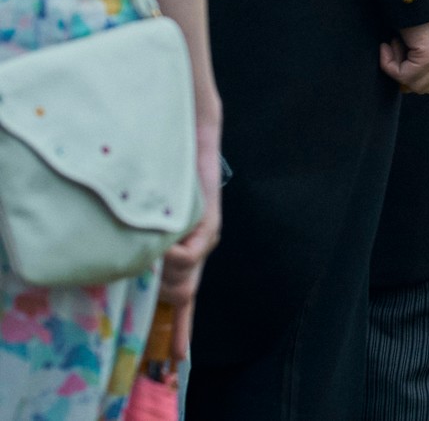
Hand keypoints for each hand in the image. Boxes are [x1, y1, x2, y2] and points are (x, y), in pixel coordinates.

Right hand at [160, 120, 222, 361]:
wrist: (193, 140)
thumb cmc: (172, 177)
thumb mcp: (159, 220)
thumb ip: (155, 247)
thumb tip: (152, 272)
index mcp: (187, 249)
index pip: (184, 294)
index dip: (181, 326)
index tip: (178, 356)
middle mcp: (201, 246)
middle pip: (186, 292)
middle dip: (177, 312)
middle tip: (173, 341)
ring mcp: (206, 235)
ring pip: (183, 274)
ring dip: (167, 273)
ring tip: (161, 254)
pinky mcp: (209, 221)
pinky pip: (190, 252)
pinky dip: (177, 253)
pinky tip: (170, 245)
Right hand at [380, 13, 428, 93]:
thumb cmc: (409, 9)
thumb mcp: (420, 37)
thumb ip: (417, 57)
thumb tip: (405, 86)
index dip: (408, 72)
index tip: (396, 48)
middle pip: (424, 87)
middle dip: (403, 72)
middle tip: (393, 46)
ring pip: (413, 83)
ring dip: (395, 65)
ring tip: (393, 41)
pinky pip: (404, 74)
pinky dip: (389, 63)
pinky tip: (389, 41)